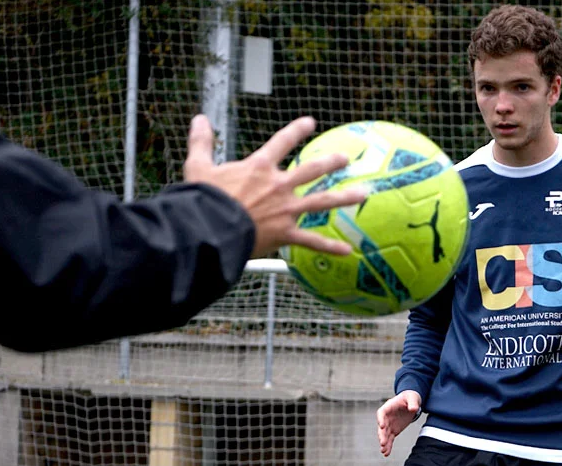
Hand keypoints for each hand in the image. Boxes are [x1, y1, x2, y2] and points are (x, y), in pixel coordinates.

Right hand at [183, 114, 368, 258]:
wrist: (210, 228)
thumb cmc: (203, 199)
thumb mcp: (198, 166)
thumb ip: (201, 142)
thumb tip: (198, 118)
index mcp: (259, 166)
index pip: (282, 142)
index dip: (297, 130)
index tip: (311, 122)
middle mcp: (279, 185)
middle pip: (311, 169)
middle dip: (331, 162)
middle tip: (346, 158)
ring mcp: (286, 209)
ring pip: (321, 201)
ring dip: (344, 197)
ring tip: (363, 194)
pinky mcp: (285, 233)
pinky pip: (312, 242)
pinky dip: (329, 247)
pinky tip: (347, 251)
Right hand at [377, 390, 422, 456]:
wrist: (411, 403)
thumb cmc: (410, 398)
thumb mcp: (413, 398)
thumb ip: (413, 403)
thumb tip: (414, 409)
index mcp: (388, 407)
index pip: (381, 413)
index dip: (380, 419)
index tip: (381, 426)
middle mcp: (386, 417)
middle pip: (382, 426)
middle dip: (382, 435)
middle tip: (382, 442)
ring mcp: (389, 425)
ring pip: (385, 435)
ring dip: (384, 443)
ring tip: (383, 451)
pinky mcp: (393, 430)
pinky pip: (389, 439)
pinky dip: (388, 446)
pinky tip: (386, 453)